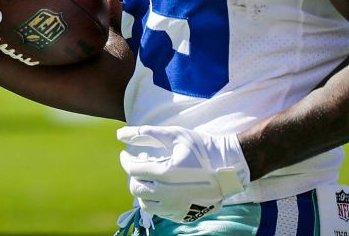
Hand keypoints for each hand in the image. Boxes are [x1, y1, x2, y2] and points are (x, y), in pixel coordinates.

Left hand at [117, 125, 249, 223]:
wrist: (229, 169)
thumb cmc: (202, 148)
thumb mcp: (175, 135)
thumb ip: (145, 133)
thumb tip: (119, 135)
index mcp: (166, 172)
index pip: (133, 169)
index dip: (125, 160)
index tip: (125, 155)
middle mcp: (168, 194)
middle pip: (135, 188)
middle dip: (134, 175)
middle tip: (142, 164)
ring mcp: (175, 207)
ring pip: (145, 203)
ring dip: (143, 189)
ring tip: (152, 177)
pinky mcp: (182, 215)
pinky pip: (159, 212)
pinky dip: (156, 199)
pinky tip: (164, 187)